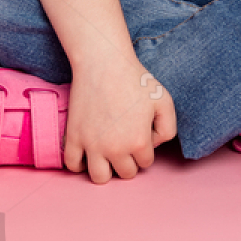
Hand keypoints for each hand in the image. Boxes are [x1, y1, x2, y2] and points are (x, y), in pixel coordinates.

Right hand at [62, 56, 176, 183]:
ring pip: (99, 178)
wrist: (103, 62)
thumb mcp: (164, 100)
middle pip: (125, 173)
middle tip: (125, 141)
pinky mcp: (74, 137)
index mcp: (139, 142)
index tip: (139, 132)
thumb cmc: (135, 79)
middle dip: (128, 160)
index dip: (144, 148)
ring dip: (106, 169)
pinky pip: (72, 165)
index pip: (145, 163)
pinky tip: (87, 151)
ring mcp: (92, 145)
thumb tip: (153, 145)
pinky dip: (79, 164)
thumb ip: (169, 128)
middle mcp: (115, 149)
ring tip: (107, 153)